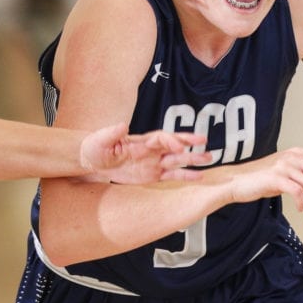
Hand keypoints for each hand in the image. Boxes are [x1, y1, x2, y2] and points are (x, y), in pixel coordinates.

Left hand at [81, 124, 211, 183]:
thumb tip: (122, 125)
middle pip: (174, 145)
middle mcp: (151, 150)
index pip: (160, 138)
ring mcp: (153, 162)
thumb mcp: (101, 138)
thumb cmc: (96, 146)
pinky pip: (172, 176)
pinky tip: (199, 177)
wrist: (93, 161)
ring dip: (192, 159)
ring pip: (177, 160)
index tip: (180, 146)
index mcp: (141, 140)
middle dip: (189, 143)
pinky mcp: (152, 175)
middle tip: (205, 142)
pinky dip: (185, 176)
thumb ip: (112, 133)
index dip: (171, 141)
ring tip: (209, 158)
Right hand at [224, 147, 302, 222]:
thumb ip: (302, 172)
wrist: (236, 181)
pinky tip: (300, 210)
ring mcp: (284, 166)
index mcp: (298, 153)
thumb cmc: (259, 179)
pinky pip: (298, 192)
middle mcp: (293, 157)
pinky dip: (302, 204)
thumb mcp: (285, 170)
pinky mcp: (276, 178)